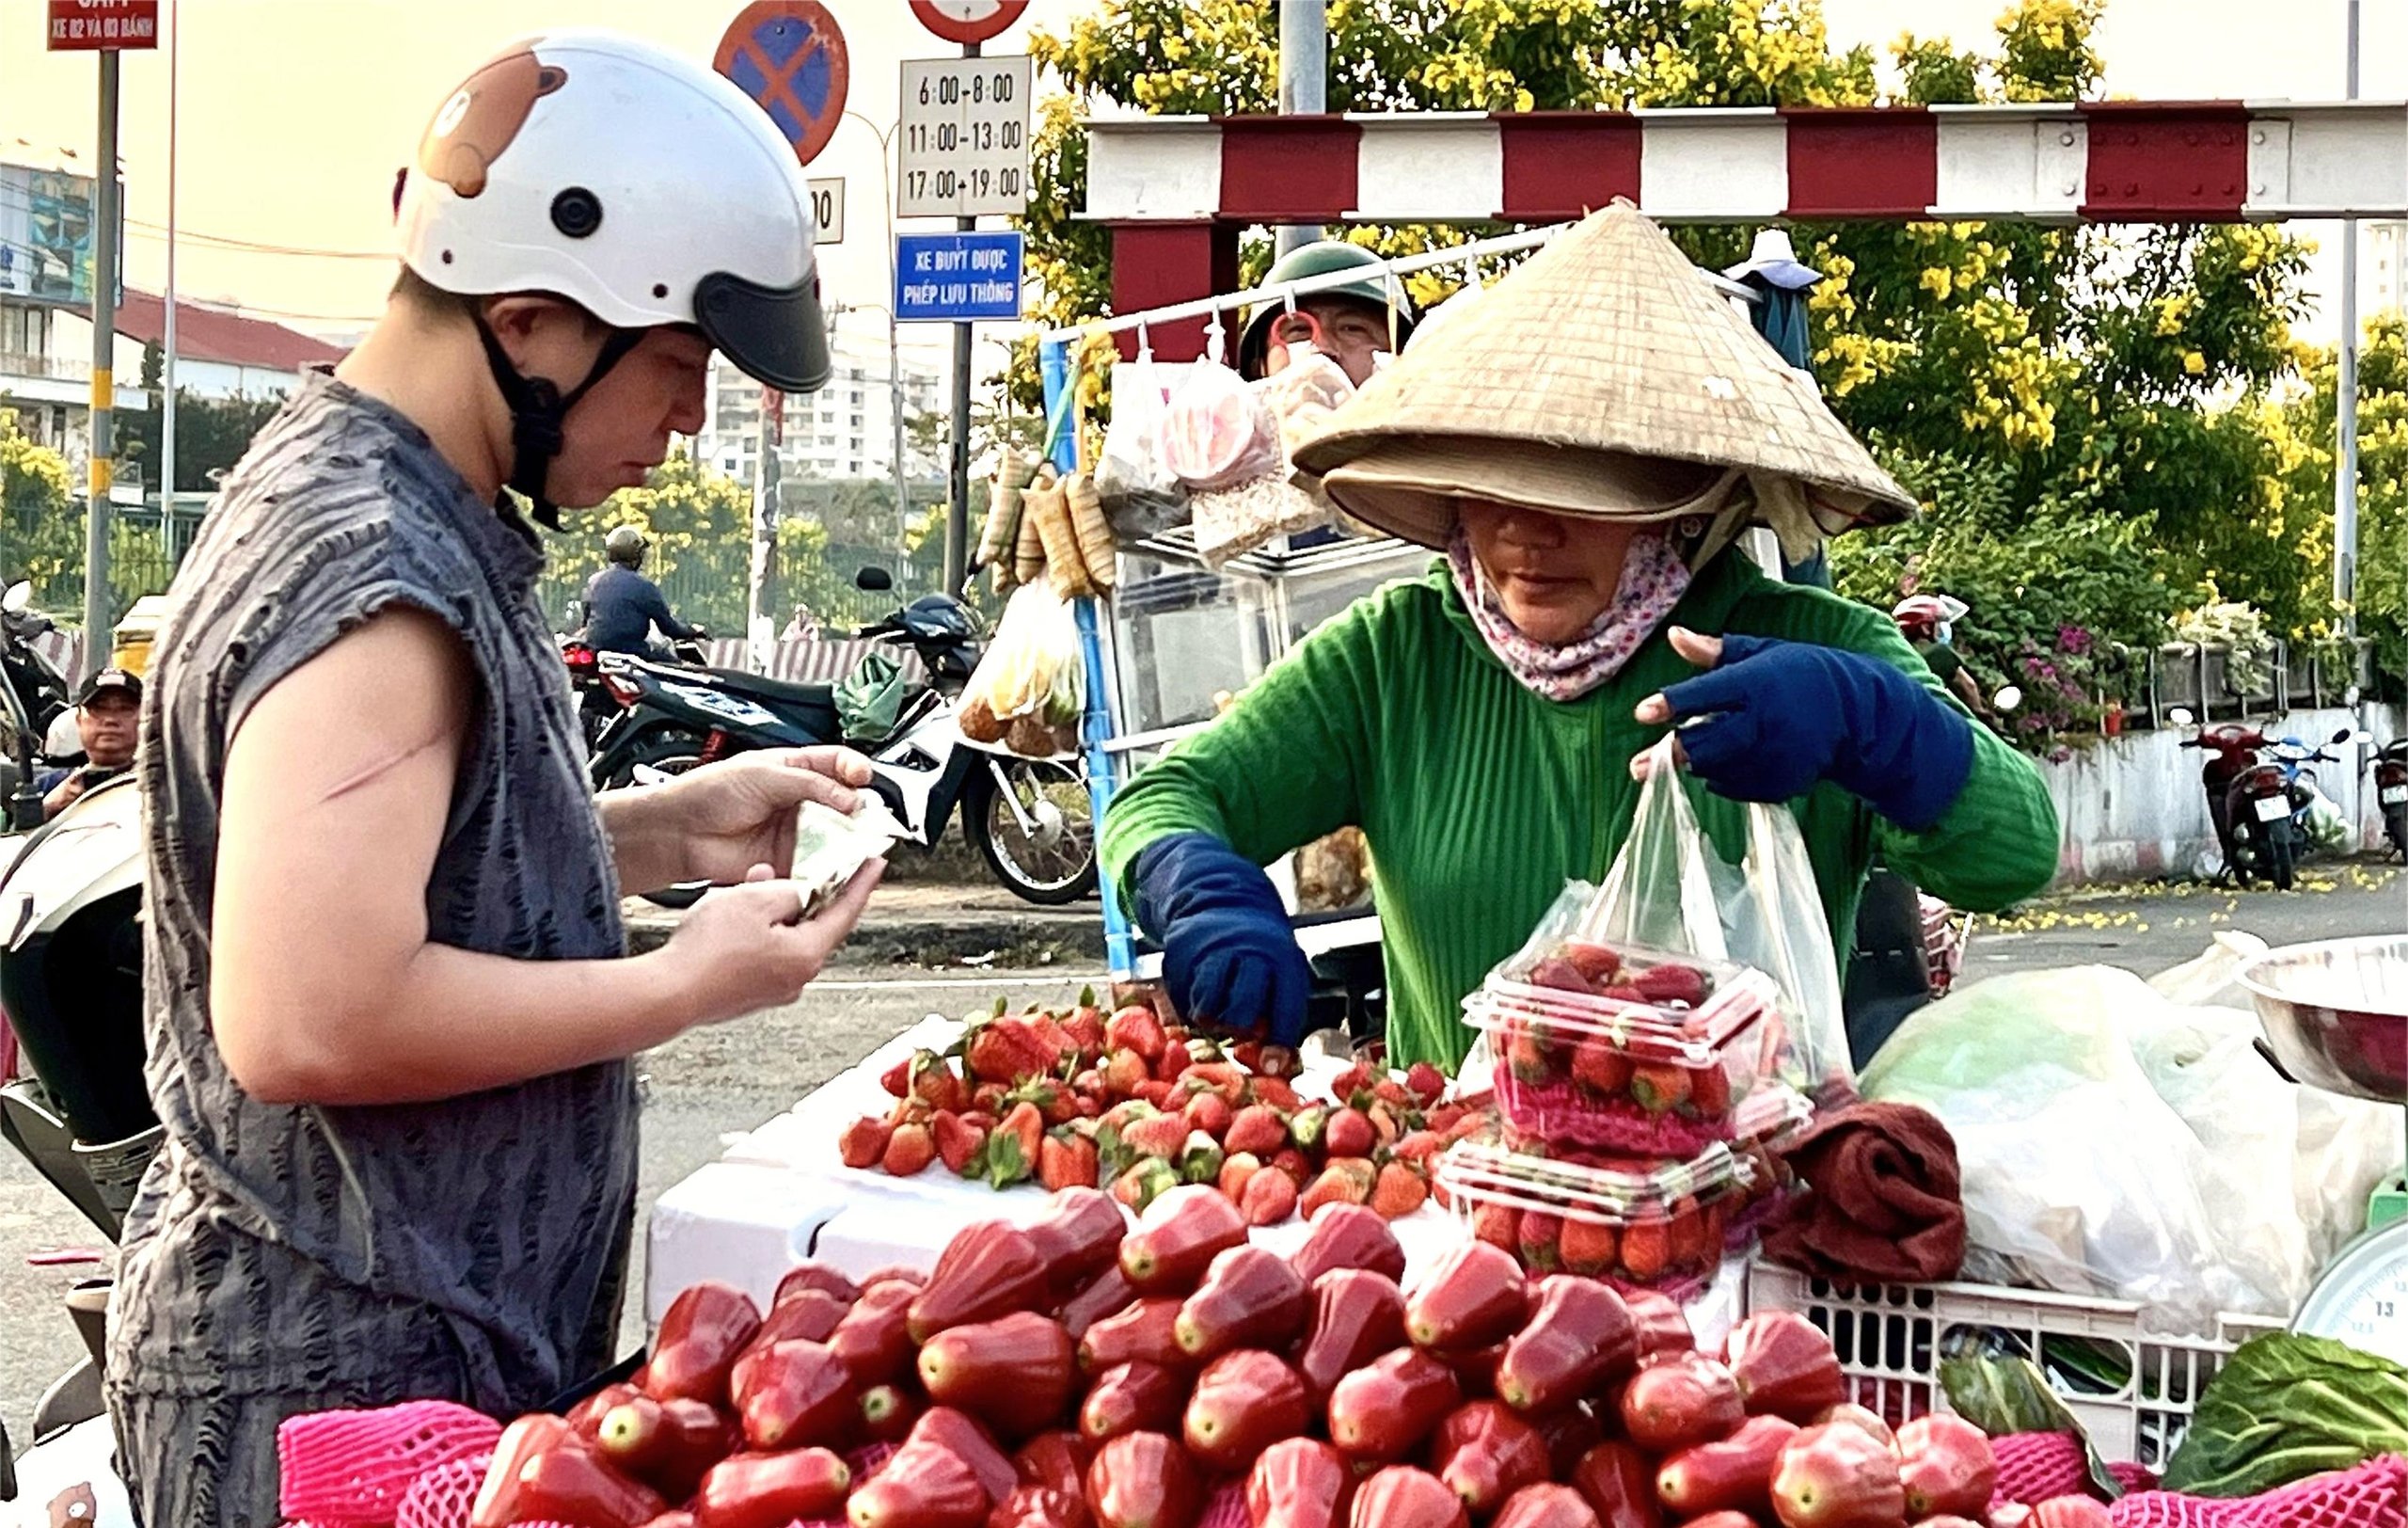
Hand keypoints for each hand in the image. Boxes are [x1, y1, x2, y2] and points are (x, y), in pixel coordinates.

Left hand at [653, 748, 872, 885]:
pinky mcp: (789, 862)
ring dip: (848, 841)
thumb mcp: (765, 774)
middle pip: (844, 804)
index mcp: (795, 770)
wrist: (681, 832)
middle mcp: (800, 802)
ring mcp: (796, 833)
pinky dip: (829, 867)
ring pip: (836, 837)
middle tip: (865, 816)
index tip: (863, 778)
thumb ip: (811, 784)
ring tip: (854, 842)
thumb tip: (850, 797)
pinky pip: (818, 866)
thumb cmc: (710, 792)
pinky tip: (832, 863)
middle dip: (859, 810)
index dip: (855, 770)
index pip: (837, 765)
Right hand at [661, 860, 884, 1027]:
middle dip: (806, 894)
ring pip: (785, 938)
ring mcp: (772, 990)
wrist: (668, 993)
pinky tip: (734, 916)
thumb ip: (785, 890)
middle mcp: (796, 978)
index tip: (875, 864)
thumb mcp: (754, 900)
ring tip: (752, 888)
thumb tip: (793, 892)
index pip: (845, 912)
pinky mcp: (748, 994)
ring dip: (774, 911)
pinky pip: (763, 954)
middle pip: (814, 926)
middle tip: (804, 869)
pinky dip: (757, 931)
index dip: (861, 883)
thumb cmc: (708, 952)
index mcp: (806, 955)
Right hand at [1132, 833, 1309, 1045]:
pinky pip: (1182, 996)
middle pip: (1242, 1010)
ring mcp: (1212, 951)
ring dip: (1211, 1018)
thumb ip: (1278, 1010)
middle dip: (1239, 1027)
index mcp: (1282, 959)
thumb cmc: (1258, 950)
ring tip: (1216, 1011)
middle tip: (1237, 1026)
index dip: (1279, 1042)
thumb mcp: (1279, 970)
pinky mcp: (1181, 952)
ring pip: (1209, 1007)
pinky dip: (1190, 1002)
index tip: (1270, 1064)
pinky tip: (1199, 989)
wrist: (1220, 898)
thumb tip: (1275, 1063)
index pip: (1285, 1007)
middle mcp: (1249, 953)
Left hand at [1631, 627, 1975, 830]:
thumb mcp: (1759, 652)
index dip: (1673, 704)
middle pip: (1709, 743)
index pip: (1708, 694)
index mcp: (1756, 684)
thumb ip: (1713, 650)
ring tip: (1679, 759)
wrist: (1855, 714)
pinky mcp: (1780, 781)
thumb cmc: (1800, 675)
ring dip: (1695, 766)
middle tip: (1639, 764)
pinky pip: (1737, 786)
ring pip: (1719, 769)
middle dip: (1673, 754)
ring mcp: (1774, 755)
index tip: (1643, 712)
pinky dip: (1720, 778)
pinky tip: (1718, 765)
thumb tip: (1674, 635)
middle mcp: (1764, 722)